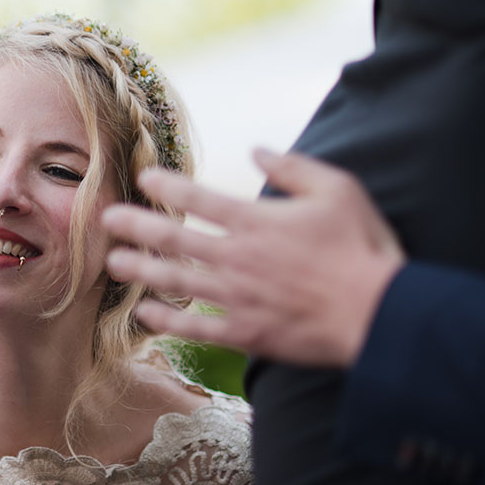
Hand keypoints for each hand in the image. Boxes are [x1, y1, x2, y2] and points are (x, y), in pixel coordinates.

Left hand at [102, 149, 403, 367]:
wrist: (378, 315)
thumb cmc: (363, 248)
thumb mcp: (338, 189)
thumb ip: (293, 167)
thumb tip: (257, 151)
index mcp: (256, 221)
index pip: (199, 199)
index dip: (168, 185)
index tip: (144, 177)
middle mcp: (237, 257)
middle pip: (174, 239)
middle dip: (136, 226)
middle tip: (106, 218)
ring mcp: (238, 298)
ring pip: (176, 281)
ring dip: (142, 271)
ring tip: (113, 263)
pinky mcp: (246, 333)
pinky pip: (197, 326)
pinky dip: (168, 321)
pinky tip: (144, 315)